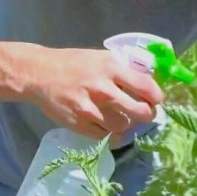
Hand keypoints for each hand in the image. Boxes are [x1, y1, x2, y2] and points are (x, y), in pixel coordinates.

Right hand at [25, 48, 163, 139]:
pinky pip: (105, 137)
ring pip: (123, 126)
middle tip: (144, 113)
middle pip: (140, 112)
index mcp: (112, 69)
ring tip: (122, 118)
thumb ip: (126, 69)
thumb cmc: (75, 64)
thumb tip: (151, 81)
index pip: (147, 87)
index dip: (157, 97)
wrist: (39, 74)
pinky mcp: (78, 124)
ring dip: (127, 124)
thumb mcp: (103, 58)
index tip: (156, 100)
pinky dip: (112, 136)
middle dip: (147, 114)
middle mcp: (103, 89)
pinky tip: (111, 128)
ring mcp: (90, 109)